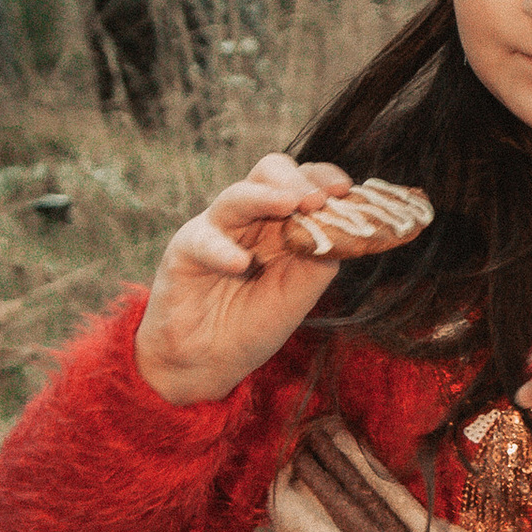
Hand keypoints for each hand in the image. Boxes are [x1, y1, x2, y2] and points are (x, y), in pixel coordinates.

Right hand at [132, 157, 365, 405]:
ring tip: (289, 206)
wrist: (207, 361)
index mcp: (281, 223)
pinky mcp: (187, 248)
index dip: (324, 179)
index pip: (303, 182)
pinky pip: (204, 239)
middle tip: (316, 200)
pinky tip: (240, 264)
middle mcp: (250, 217)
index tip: (345, 190)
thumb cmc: (253, 323)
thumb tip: (345, 230)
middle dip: (297, 180)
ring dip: (265, 197)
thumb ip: (320, 260)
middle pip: (270, 171)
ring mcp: (218, 228)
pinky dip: (223, 249)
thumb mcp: (297, 295)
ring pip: (237, 196)